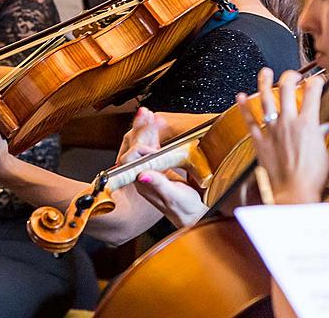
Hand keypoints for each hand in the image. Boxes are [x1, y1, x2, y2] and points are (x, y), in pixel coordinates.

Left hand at [118, 107, 206, 227]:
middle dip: (141, 128)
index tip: (151, 123)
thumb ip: (159, 185)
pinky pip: (151, 148)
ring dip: (145, 129)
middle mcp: (143, 176)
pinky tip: (156, 125)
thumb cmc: (186, 210)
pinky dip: (153, 135)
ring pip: (142, 146)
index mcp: (144, 182)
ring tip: (148, 114)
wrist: (194, 216)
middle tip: (147, 113)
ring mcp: (149, 171)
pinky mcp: (158, 168)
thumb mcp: (175, 198)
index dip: (142, 137)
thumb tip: (142, 175)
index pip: (134, 155)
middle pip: (136, 147)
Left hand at [238, 68, 328, 203]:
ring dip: (265, 82)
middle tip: (293, 75)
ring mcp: (272, 130)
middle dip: (291, 76)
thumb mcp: (323, 153)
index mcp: (308, 124)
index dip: (316, 82)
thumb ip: (319, 137)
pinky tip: (240, 96)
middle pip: (287, 89)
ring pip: (266, 99)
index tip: (317, 80)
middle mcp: (288, 122)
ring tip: (265, 72)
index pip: (313, 92)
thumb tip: (320, 130)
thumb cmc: (311, 178)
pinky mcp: (260, 141)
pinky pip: (250, 120)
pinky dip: (244, 107)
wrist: (294, 193)